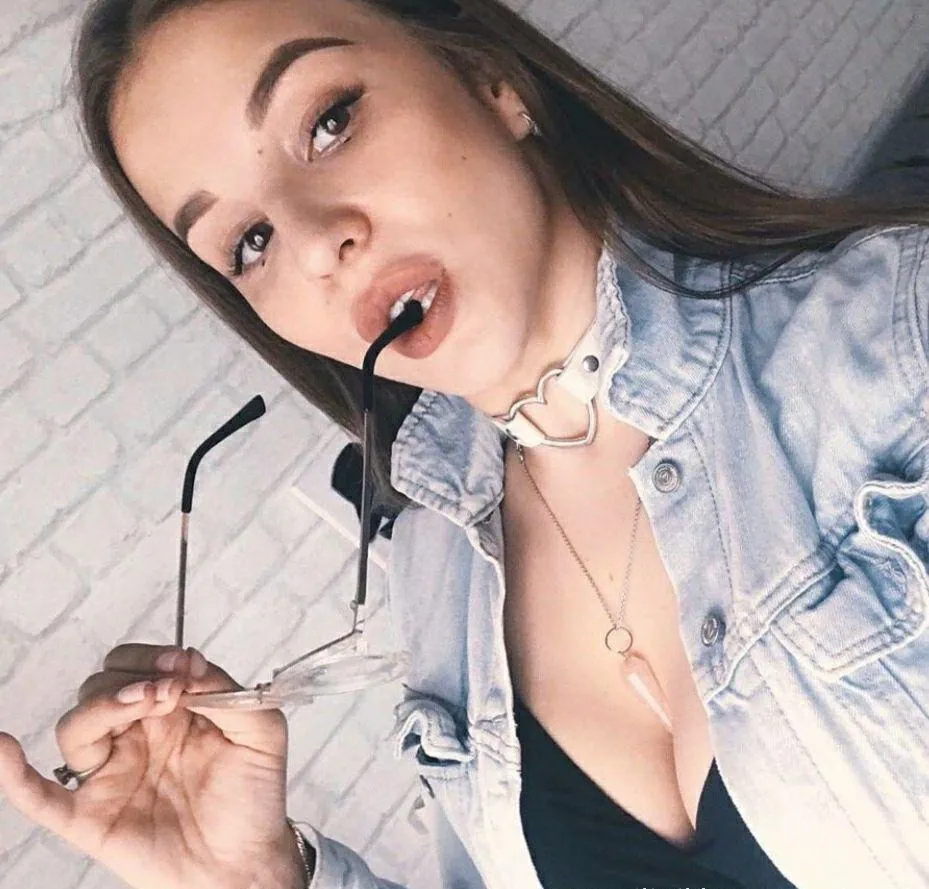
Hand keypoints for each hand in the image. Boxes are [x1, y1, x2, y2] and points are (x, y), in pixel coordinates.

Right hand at [0, 645, 305, 888]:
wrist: (246, 862)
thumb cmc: (254, 796)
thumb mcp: (262, 730)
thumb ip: (228, 691)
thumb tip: (190, 662)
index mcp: (172, 709)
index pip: (139, 664)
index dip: (153, 658)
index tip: (181, 667)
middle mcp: (135, 735)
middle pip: (102, 686)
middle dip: (130, 678)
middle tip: (167, 691)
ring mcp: (110, 773)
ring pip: (77, 725)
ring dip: (102, 706)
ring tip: (142, 703)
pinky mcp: (90, 816)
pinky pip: (39, 795)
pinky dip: (13, 773)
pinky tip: (4, 748)